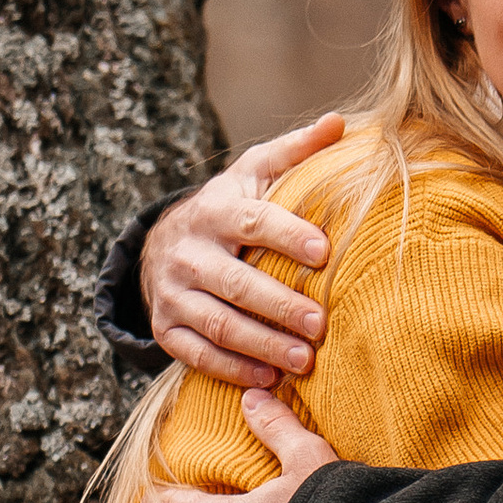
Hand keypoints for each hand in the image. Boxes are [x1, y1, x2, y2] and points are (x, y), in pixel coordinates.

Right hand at [138, 115, 346, 388]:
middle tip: (321, 325)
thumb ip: (295, 152)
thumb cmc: (228, 208)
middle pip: (236, 283)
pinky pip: (198, 356)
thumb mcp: (253, 173)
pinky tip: (268, 378)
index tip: (324, 252)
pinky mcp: (167, 329)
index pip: (252, 222)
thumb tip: (340, 124)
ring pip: (219, 324)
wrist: (162, 245)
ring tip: (304, 361)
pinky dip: (234, 370)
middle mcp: (188, 253)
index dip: (286, 235)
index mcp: (214, 211)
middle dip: (280, 305)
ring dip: (263, 345)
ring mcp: (173, 294)